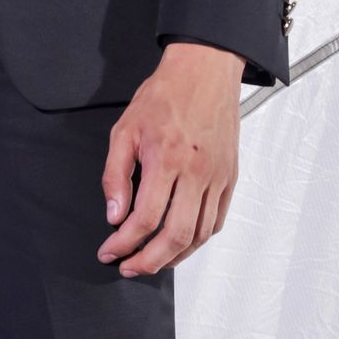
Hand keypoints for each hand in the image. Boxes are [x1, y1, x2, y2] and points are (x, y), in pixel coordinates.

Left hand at [98, 42, 243, 275]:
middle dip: (148, 262)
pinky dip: (197, 240)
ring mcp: (217, 177)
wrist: (205, 71)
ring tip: (151, 261)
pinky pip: (216, 221)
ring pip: (199, 235)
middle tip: (128, 267)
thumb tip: (114, 215)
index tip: (108, 251)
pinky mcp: (230, 177)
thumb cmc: (164, 96)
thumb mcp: (124, 130)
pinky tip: (180, 243)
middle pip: (175, 236)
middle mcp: (196, 172)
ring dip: (173, 257)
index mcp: (167, 159)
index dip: (123, 243)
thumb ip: (115, 175)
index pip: (144, 218)